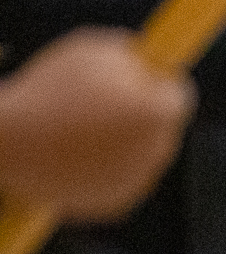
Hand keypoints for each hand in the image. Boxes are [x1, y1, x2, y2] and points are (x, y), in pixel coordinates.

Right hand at [0, 28, 193, 220]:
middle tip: (108, 98)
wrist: (6, 140)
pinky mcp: (115, 204)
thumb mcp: (91, 49)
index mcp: (157, 113)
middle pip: (162, 126)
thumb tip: (149, 60)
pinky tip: (77, 151)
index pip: (180, 93)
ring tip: (83, 124)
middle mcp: (157, 152)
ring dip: (124, 139)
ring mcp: (137, 181)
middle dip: (142, 111)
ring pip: (142, 154)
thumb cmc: (47, 89)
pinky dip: (105, 166)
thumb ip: (131, 53)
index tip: (147, 75)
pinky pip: (120, 178)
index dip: (158, 81)